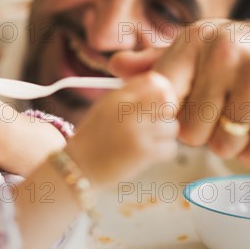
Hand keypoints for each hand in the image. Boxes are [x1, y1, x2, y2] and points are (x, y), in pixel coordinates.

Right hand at [66, 72, 178, 187]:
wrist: (78, 167)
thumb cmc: (93, 138)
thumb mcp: (105, 107)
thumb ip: (130, 95)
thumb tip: (162, 90)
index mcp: (117, 97)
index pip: (155, 81)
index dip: (163, 92)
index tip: (159, 104)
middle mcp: (127, 110)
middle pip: (168, 103)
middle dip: (166, 115)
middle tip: (155, 125)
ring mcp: (136, 131)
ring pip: (172, 127)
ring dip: (164, 137)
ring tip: (146, 142)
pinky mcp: (143, 153)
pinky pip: (170, 148)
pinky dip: (162, 154)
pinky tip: (146, 155)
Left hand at [110, 20, 249, 168]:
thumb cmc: (248, 52)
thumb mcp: (203, 46)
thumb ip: (158, 60)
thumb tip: (115, 66)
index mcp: (197, 39)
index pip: (160, 94)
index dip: (167, 113)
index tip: (177, 114)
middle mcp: (224, 53)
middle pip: (188, 129)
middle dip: (202, 131)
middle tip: (220, 113)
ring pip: (219, 145)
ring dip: (230, 142)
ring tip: (242, 118)